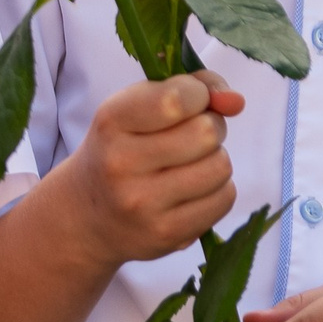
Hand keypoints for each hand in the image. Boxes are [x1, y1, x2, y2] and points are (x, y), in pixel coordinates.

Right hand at [61, 72, 242, 267]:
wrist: (86, 214)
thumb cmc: (120, 147)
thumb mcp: (135, 106)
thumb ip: (188, 87)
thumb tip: (236, 101)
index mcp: (112, 122)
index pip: (177, 99)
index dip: (198, 95)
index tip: (190, 101)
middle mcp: (122, 163)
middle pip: (206, 133)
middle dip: (210, 127)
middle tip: (192, 135)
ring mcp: (143, 203)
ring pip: (220, 167)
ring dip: (214, 160)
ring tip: (191, 164)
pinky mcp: (167, 234)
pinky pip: (224, 199)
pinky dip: (217, 190)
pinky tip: (193, 190)